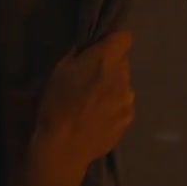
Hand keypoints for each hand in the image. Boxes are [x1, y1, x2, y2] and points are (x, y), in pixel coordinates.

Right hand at [30, 30, 135, 172]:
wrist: (64, 147)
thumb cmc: (56, 105)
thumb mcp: (59, 70)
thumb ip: (80, 55)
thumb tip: (90, 48)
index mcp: (106, 60)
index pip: (125, 37)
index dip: (113, 41)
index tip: (101, 49)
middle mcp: (123, 77)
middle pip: (123, 62)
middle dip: (110, 65)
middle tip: (91, 78)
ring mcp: (128, 100)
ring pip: (124, 84)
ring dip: (113, 87)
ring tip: (93, 102)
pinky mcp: (129, 118)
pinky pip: (124, 104)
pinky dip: (114, 106)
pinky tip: (98, 117)